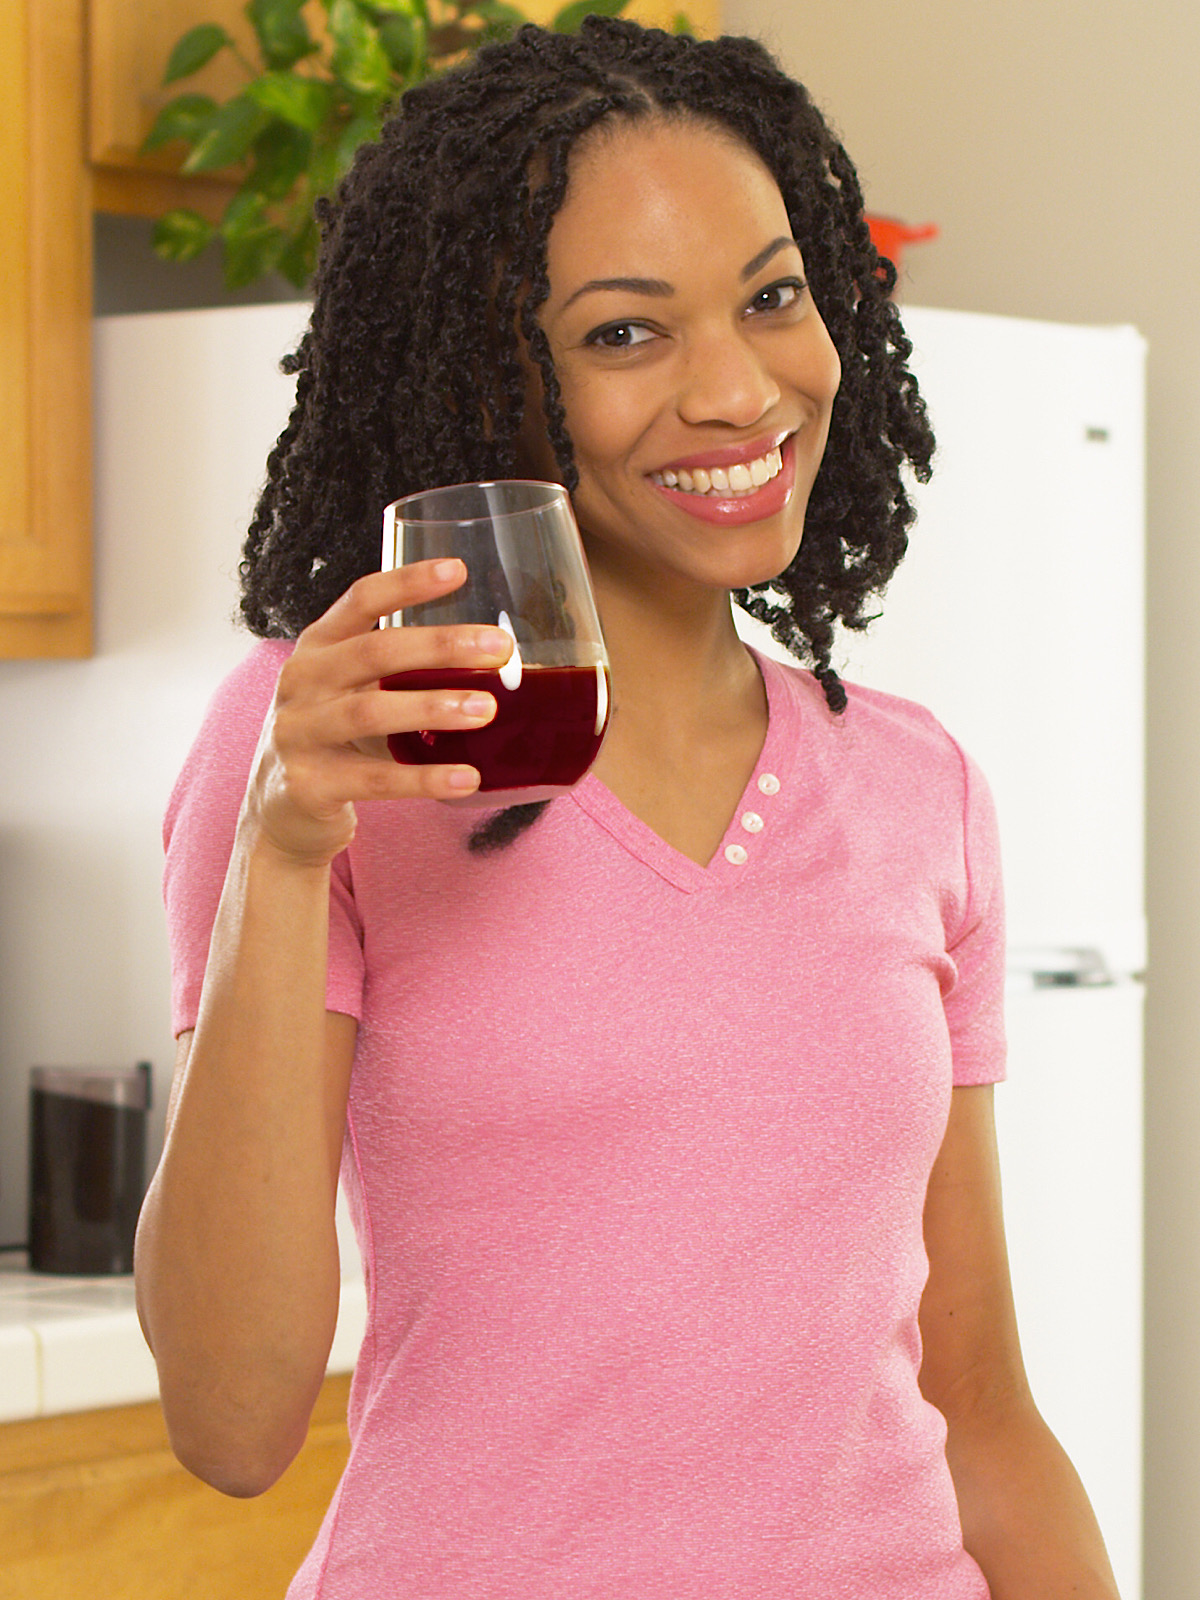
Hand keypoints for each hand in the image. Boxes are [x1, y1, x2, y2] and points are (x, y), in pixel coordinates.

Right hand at [243, 559, 511, 864]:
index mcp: (319, 648)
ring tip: (487, 709)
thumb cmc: (334, 737)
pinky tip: (467, 778)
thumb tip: (494, 660)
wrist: (280, 808)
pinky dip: (423, 779)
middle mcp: (301, 681)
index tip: (458, 570)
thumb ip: (400, 670)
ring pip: (370, 712)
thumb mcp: (351, 689)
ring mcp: (299, 733)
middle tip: (500, 646)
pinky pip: (373, 780)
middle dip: (440, 645)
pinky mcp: (308, 785)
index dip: (407, 583)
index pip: (361, 601)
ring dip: (433, 707)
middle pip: (373, 652)